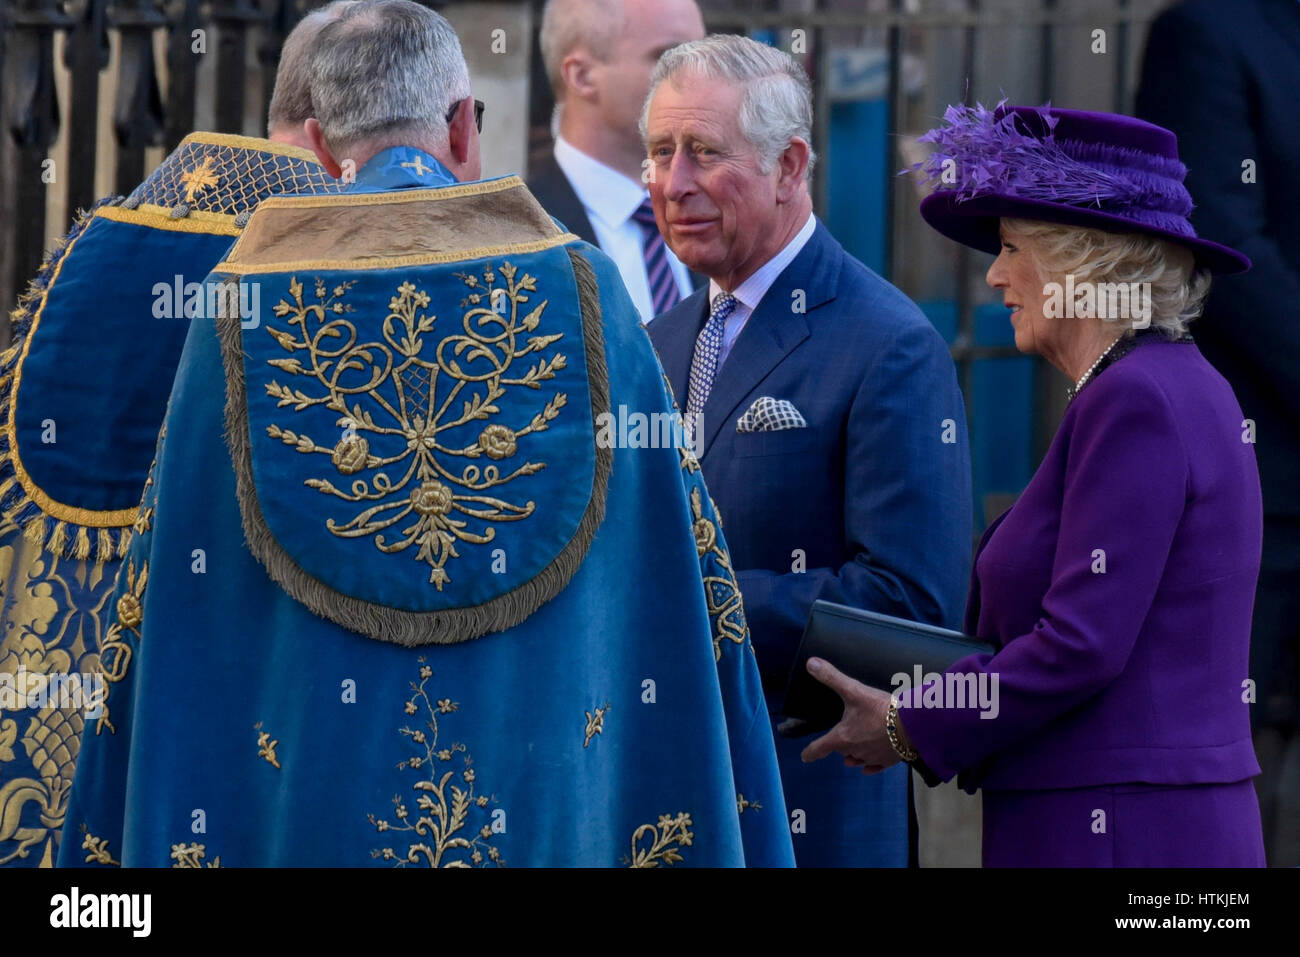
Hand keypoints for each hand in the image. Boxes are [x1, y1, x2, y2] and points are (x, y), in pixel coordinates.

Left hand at [799, 657, 903, 774]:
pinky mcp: (888, 760)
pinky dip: (869, 767)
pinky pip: (875, 767)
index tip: (805, 757)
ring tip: (849, 755)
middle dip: (838, 745)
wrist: (911, 724)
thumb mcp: (853, 690)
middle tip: (837, 739)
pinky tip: (866, 768)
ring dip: (852, 755)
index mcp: (842, 737)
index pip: (820, 748)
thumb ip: (831, 677)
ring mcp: (872, 757)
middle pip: (840, 750)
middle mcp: (855, 750)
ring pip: (857, 759)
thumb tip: (810, 663)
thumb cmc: (881, 708)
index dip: (810, 752)